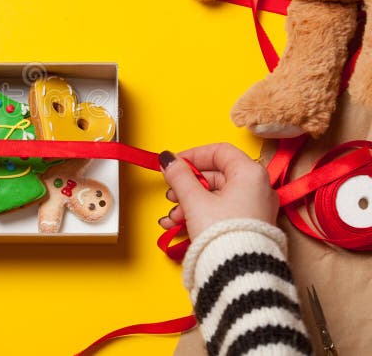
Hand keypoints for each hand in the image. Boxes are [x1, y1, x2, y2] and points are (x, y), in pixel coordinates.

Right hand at [157, 143, 278, 240]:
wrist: (240, 274)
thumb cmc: (222, 232)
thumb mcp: (194, 200)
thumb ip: (179, 176)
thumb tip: (167, 159)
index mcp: (250, 174)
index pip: (220, 151)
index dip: (193, 155)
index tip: (174, 164)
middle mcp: (258, 188)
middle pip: (216, 176)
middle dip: (187, 185)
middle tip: (170, 194)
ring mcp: (256, 208)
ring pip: (216, 196)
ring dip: (189, 203)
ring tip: (172, 218)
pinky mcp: (250, 226)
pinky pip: (222, 212)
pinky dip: (201, 215)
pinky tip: (179, 226)